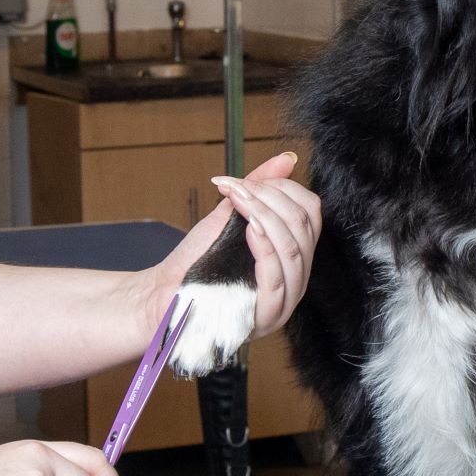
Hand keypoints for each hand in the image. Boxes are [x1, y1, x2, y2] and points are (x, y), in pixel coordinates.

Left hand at [211, 158, 322, 338]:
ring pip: (293, 248)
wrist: (164, 292)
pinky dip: (264, 246)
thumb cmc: (197, 260)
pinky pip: (276, 276)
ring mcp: (285, 300)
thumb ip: (259, 189)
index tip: (249, 182)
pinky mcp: (267, 315)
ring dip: (265, 216)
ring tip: (240, 203)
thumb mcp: (231, 216)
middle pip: (304, 227)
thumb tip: (287, 159)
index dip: (285, 189)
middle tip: (239, 189)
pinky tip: (249, 230)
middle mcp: (296, 279)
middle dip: (271, 199)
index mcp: (293, 256)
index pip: (311, 214)